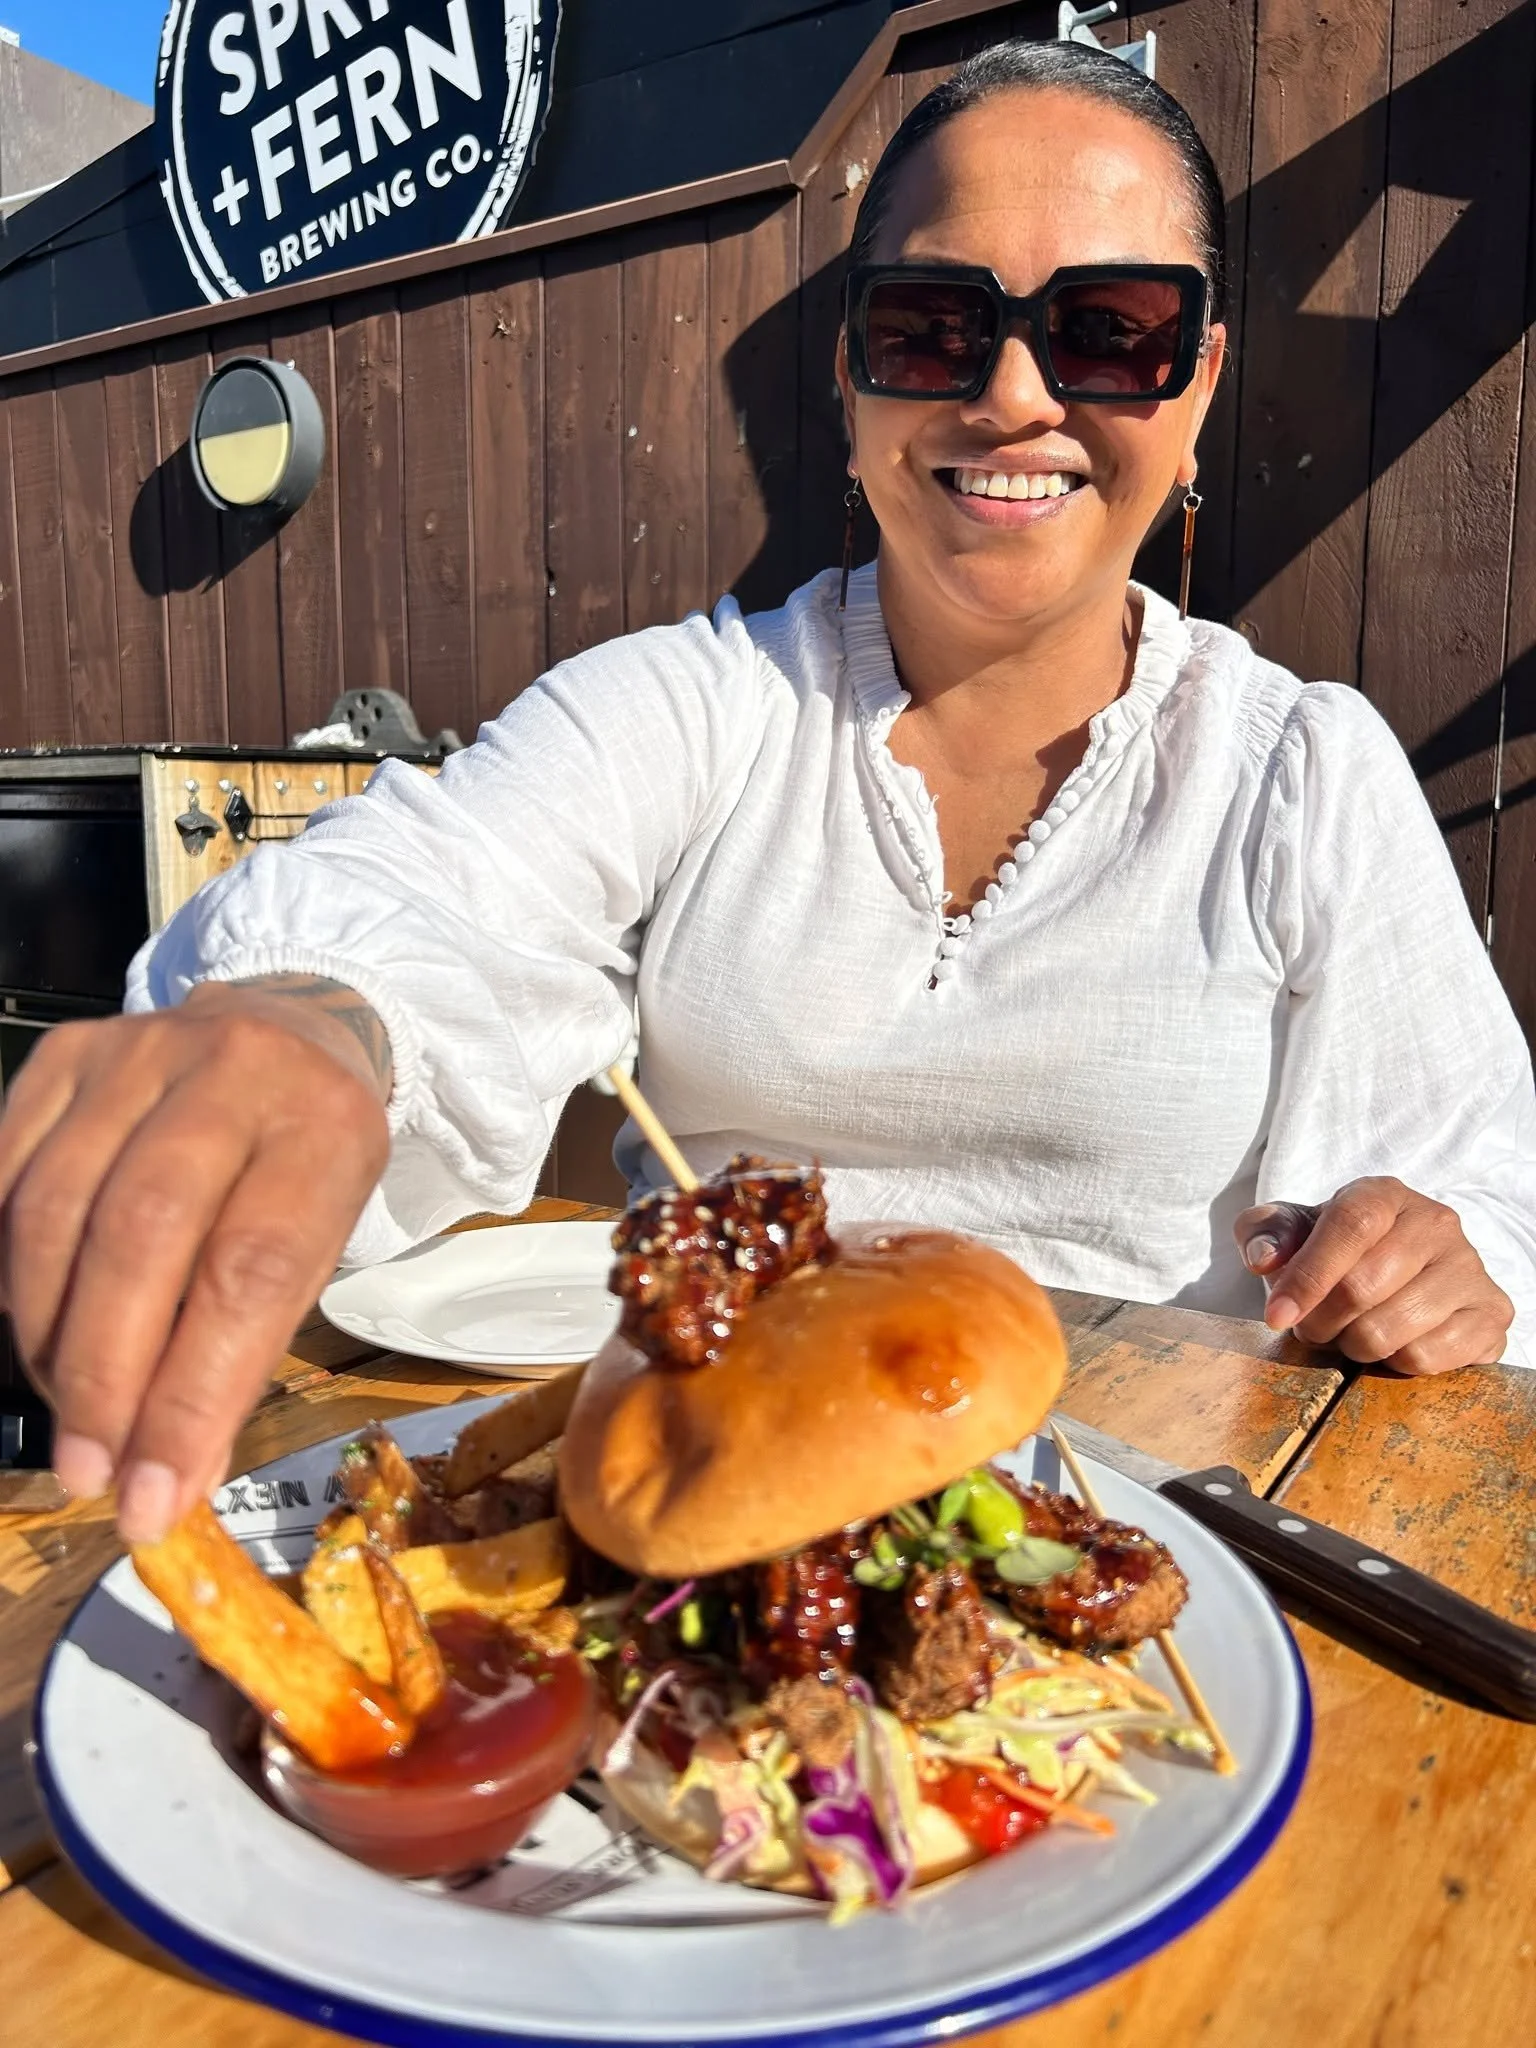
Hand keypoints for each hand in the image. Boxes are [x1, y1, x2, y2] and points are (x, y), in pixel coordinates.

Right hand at [0, 979, 391, 1541]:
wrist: (290, 1030)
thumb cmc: (307, 1162)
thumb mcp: (322, 1242)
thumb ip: (248, 1348)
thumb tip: (167, 1479)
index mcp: (323, 1128)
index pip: (252, 1273)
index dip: (194, 1396)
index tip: (153, 1495)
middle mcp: (233, 1072)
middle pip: (141, 1235)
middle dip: (105, 1375)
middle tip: (90, 1468)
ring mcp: (140, 1051)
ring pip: (56, 1207)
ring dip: (47, 1334)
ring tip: (66, 1409)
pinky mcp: (68, 1052)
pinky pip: (8, 1171)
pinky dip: (7, 1264)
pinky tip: (31, 1323)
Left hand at [1234, 1177, 1512, 1375]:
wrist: (1397, 1278)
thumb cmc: (1334, 1254)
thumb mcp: (1291, 1233)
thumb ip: (1265, 1233)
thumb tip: (1264, 1259)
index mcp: (1384, 1195)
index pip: (1349, 1226)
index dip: (1308, 1275)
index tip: (1276, 1315)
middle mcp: (1436, 1224)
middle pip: (1364, 1285)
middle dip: (1322, 1320)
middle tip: (1311, 1328)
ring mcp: (1469, 1269)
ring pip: (1393, 1329)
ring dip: (1355, 1345)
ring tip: (1350, 1334)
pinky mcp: (1491, 1314)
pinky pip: (1428, 1357)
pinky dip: (1395, 1363)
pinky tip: (1390, 1346)